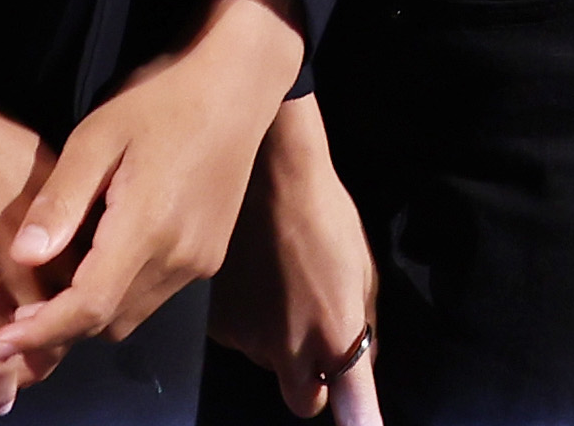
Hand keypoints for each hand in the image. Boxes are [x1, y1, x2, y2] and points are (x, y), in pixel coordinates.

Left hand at [0, 0, 310, 391]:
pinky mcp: (209, 258)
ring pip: (131, 315)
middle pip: (109, 322)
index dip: (42, 332)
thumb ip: (61, 200)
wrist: (237, 85)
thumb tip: (22, 256)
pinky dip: (118, 296)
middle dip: (59, 329)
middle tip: (14, 314)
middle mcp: (179, 260)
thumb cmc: (160, 100)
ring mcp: (199, 262)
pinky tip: (94, 263)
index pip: (90, 307)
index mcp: (148, 228)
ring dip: (90, 314)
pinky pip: (153, 296)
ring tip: (48, 291)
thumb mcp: (97, 136)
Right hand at [0, 8, 55, 404]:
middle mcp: (44, 238)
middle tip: (56, 345)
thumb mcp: (19, 151)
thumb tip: (47, 215)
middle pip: (74, 302)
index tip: (80, 300)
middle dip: (69, 330)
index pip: (92, 261)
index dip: (90, 287)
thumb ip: (41, 191)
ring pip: (40, 333)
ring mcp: (6, 265)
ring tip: (31, 374)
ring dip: (37, 359)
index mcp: (62, 201)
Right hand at [211, 94, 383, 418]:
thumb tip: (359, 365)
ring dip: (274, 337)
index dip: (359, 422)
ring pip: (265, 361)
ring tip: (278, 283)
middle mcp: (288, 349)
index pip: (351, 409)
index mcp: (335, 336)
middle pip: (302, 400)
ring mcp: (246, 338)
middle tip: (309, 337)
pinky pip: (236, 336)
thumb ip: (361, 329)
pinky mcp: (213, 323)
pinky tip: (251, 278)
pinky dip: (244, 318)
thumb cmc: (322, 214)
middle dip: (309, 381)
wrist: (265, 172)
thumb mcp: (361, 271)